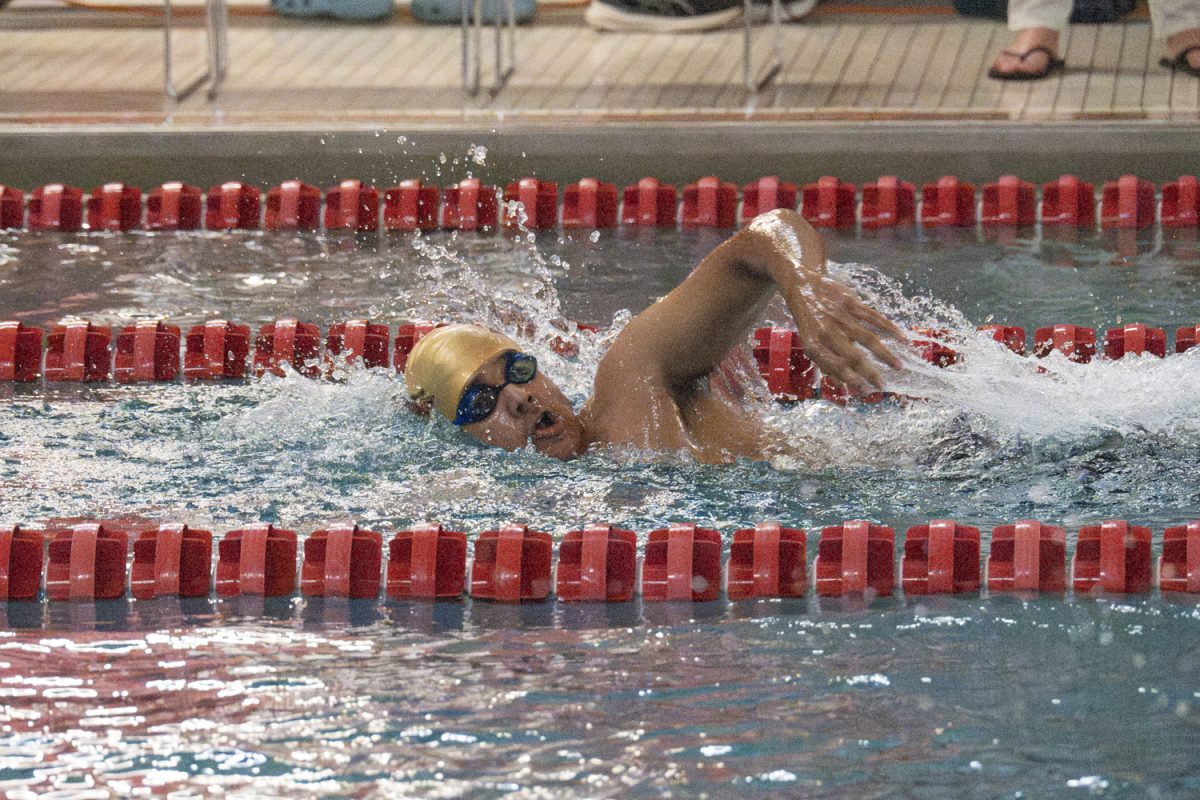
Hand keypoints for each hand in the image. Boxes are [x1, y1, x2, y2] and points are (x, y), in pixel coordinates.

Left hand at [782, 274, 903, 395]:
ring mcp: (840, 317)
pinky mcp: (851, 302)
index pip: (836, 367)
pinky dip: (890, 328)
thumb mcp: (809, 342)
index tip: (865, 392)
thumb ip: (825, 362)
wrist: (801, 285)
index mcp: (814, 345)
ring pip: (868, 338)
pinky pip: (874, 317)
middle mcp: (827, 332)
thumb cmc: (809, 321)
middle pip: (853, 357)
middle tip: (883, 385)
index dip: (851, 380)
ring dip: (885, 354)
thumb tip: (841, 385)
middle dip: (870, 373)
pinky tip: (902, 338)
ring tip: (899, 367)